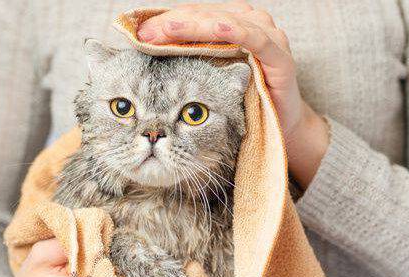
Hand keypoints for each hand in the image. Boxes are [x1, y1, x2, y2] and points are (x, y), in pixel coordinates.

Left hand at [137, 1, 329, 188]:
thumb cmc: (239, 104)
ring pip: (224, 21)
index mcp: (228, 23)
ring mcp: (267, 37)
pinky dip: (234, 32)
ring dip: (194, 26)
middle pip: (203, 15)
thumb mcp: (204, 82)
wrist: (279, 129)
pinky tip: (215, 29)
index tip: (135, 34)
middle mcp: (249, 23)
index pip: (190, 15)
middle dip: (171, 25)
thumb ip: (178, 60)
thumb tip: (128, 44)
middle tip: (143, 36)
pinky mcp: (280, 57)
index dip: (162, 22)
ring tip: (166, 30)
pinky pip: (254, 39)